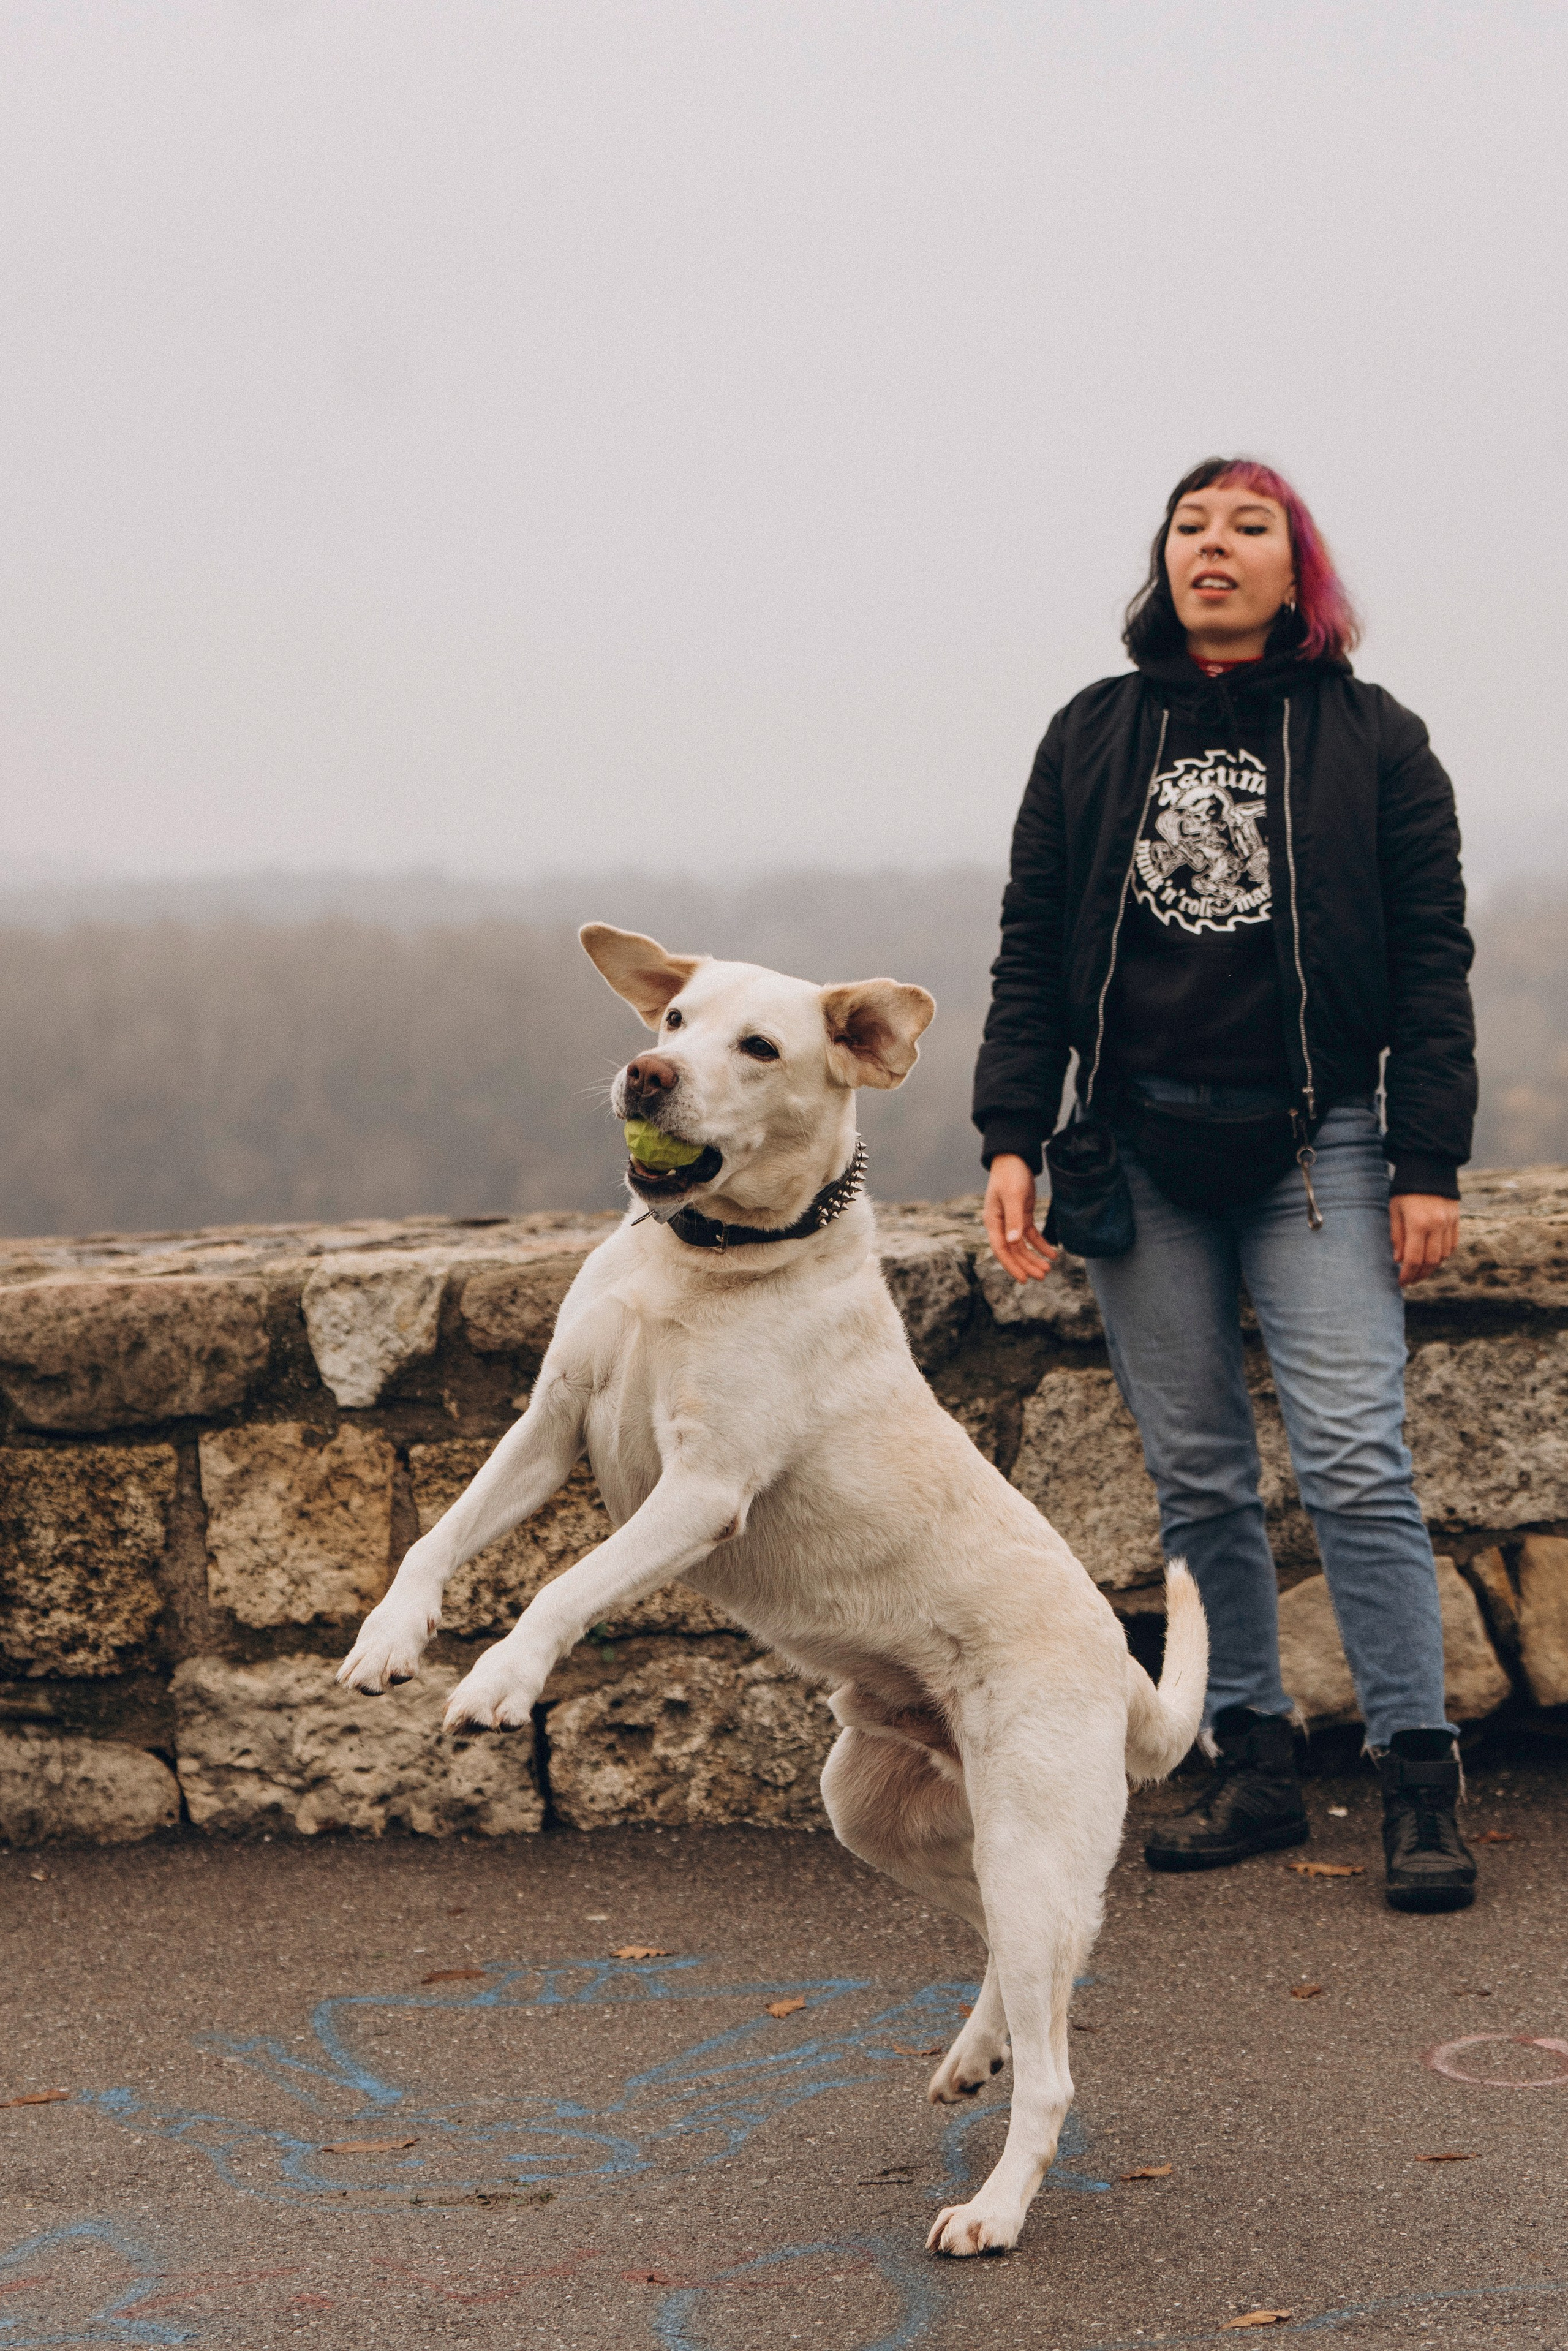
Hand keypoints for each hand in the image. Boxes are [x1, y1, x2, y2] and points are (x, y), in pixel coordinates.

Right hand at [984, 1154, 1058, 1283]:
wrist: (1014, 1158)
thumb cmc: (1010, 1174)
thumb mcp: (1013, 1196)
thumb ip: (1014, 1219)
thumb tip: (1014, 1241)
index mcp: (993, 1221)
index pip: (1001, 1249)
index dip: (1012, 1266)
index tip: (1024, 1279)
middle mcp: (1001, 1224)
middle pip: (1013, 1251)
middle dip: (1027, 1265)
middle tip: (1042, 1276)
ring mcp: (1011, 1221)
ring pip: (1022, 1245)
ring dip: (1034, 1257)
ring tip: (1048, 1269)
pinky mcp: (1022, 1216)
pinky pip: (1031, 1236)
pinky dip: (1041, 1245)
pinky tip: (1052, 1254)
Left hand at [1389, 1193, 1460, 1285]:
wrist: (1429, 1167)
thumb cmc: (1405, 1189)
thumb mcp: (1395, 1210)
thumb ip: (1397, 1236)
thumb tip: (1398, 1260)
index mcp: (1418, 1223)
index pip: (1413, 1259)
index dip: (1407, 1275)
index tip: (1401, 1283)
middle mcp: (1437, 1225)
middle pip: (1431, 1262)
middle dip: (1420, 1275)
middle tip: (1411, 1281)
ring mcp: (1449, 1223)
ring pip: (1444, 1255)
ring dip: (1432, 1267)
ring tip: (1421, 1272)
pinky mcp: (1456, 1219)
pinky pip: (1452, 1244)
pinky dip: (1443, 1255)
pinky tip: (1434, 1258)